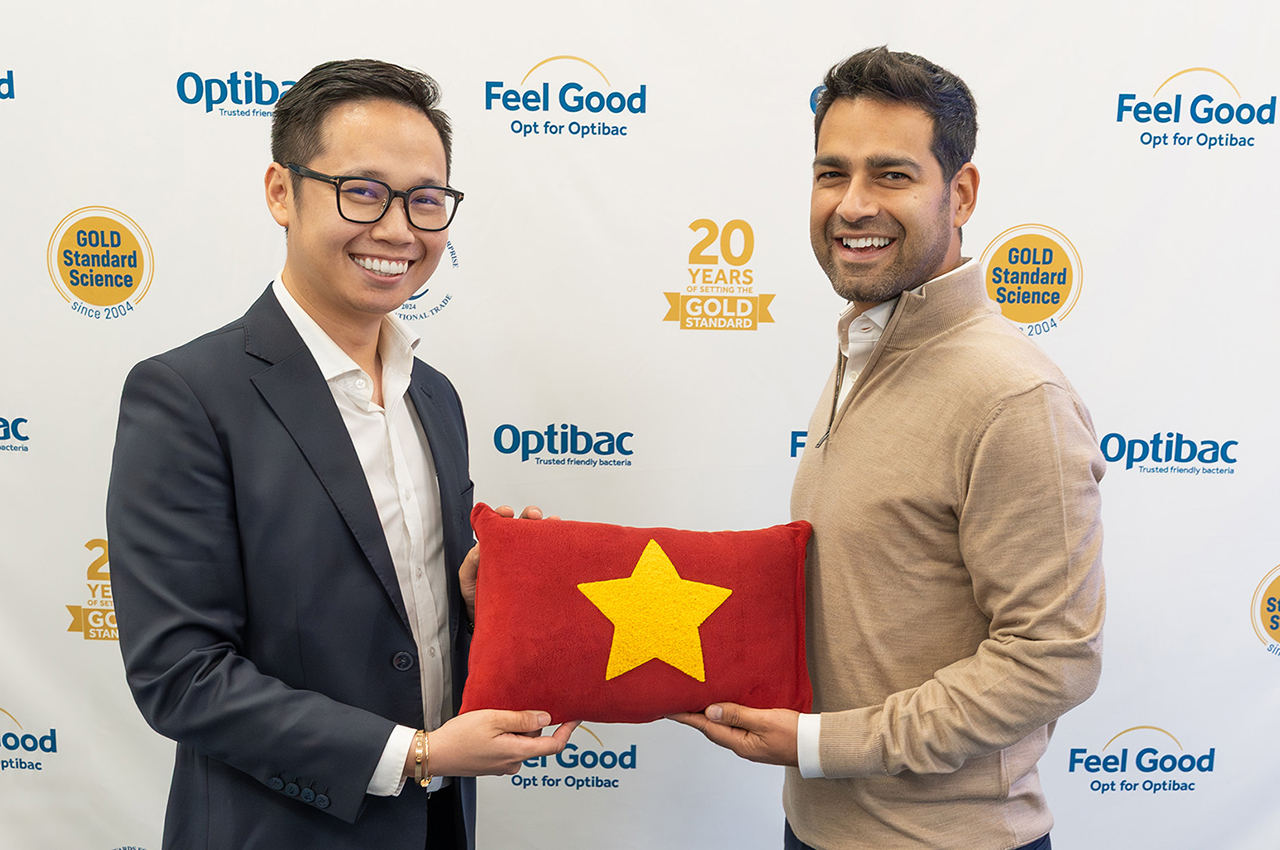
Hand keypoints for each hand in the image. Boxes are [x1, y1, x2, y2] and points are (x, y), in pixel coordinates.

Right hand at [425, 710, 578, 776]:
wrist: (435, 754)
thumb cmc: (460, 738)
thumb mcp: (494, 719)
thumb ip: (522, 719)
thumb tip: (546, 717)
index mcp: (517, 753)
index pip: (554, 745)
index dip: (567, 731)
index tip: (576, 718)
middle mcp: (513, 763)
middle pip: (535, 740)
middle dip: (530, 723)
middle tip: (512, 707)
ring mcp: (502, 766)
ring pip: (520, 743)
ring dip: (514, 728)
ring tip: (495, 717)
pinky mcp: (493, 764)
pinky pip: (508, 747)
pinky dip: (505, 735)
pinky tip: (488, 727)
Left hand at [460, 504, 558, 621]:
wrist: (492, 623)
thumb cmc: (476, 598)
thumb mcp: (468, 578)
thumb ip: (472, 561)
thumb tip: (480, 546)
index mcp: (494, 546)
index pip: (499, 524)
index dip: (503, 514)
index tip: (507, 512)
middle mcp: (513, 550)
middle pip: (524, 526)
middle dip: (530, 516)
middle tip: (535, 515)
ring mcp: (527, 562)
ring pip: (539, 539)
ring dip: (548, 528)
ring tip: (555, 523)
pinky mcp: (539, 574)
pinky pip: (549, 558)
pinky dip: (558, 548)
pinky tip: (564, 544)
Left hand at [668, 703, 799, 766]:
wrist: (817, 746)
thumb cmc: (794, 734)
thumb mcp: (764, 720)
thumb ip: (737, 715)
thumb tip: (711, 711)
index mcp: (740, 743)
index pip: (707, 728)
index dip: (687, 717)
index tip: (669, 710)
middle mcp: (741, 746)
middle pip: (711, 729)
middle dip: (694, 716)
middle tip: (678, 702)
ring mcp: (750, 744)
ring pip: (723, 727)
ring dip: (709, 715)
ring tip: (695, 702)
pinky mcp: (758, 739)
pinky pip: (735, 726)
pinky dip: (725, 716)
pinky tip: (724, 708)